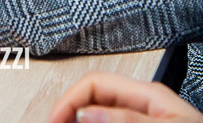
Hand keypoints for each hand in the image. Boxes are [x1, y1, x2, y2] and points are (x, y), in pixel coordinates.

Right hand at [48, 73, 202, 122]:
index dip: (69, 101)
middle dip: (71, 115)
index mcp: (149, 95)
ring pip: (101, 118)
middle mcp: (143, 108)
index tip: (53, 121)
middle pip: (94, 104)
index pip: (95, 84)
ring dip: (81, 121)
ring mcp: (145, 122)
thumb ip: (128, 119)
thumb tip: (88, 113)